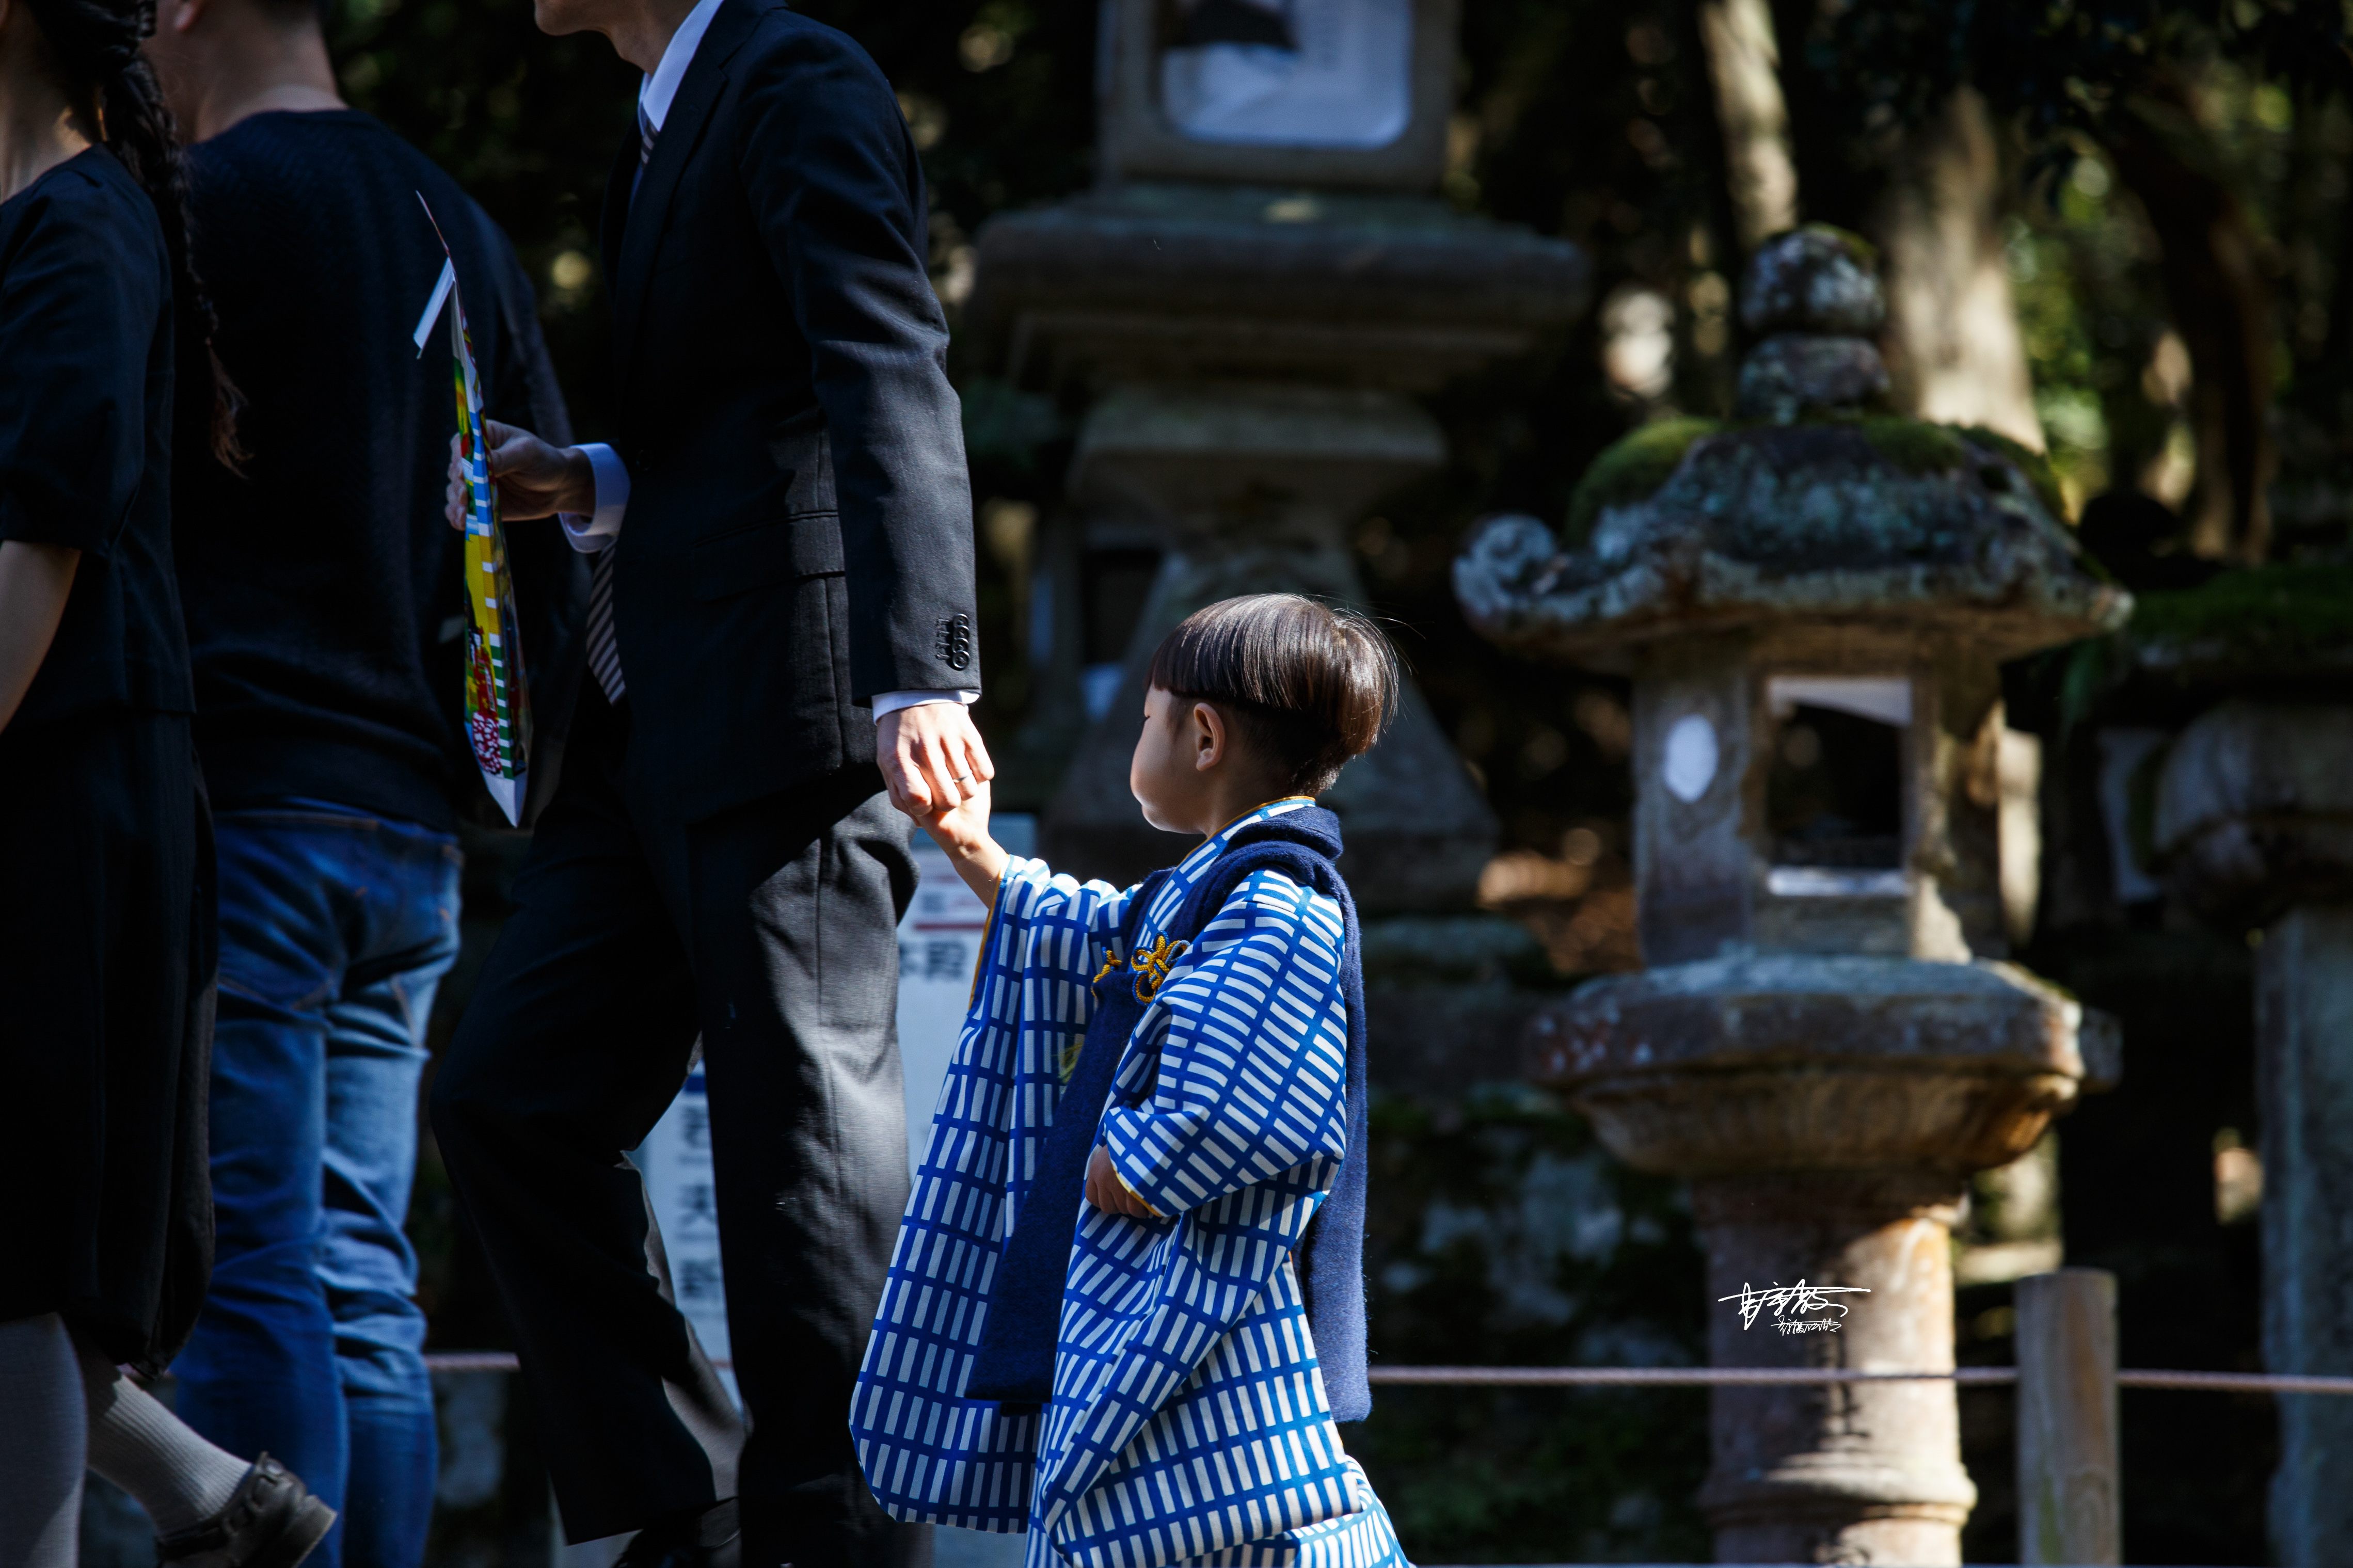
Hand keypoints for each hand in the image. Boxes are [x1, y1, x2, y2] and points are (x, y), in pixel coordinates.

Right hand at [444, 420, 593, 529]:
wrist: (559, 487)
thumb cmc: (543, 461)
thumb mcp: (527, 453)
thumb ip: (503, 458)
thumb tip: (479, 464)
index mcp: (482, 440)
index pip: (460, 446)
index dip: (460, 459)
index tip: (463, 472)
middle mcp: (473, 461)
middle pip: (455, 472)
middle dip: (459, 485)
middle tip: (465, 496)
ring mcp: (475, 484)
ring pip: (455, 493)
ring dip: (457, 504)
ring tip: (464, 514)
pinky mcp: (479, 505)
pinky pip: (462, 512)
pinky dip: (460, 518)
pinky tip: (463, 523)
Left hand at [877, 701, 993, 815]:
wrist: (914, 696)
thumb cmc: (898, 738)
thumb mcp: (887, 764)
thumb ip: (899, 794)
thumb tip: (918, 820)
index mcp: (900, 760)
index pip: (918, 801)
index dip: (922, 809)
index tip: (923, 801)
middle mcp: (925, 751)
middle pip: (947, 800)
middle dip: (946, 804)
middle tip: (942, 792)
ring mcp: (949, 742)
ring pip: (968, 790)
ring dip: (963, 791)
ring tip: (955, 779)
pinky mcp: (970, 735)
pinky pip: (984, 772)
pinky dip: (979, 778)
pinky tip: (968, 769)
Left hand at [1086, 1144, 1156, 1218]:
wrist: (1145, 1134)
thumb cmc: (1132, 1140)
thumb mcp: (1115, 1148)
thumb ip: (1110, 1166)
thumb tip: (1114, 1184)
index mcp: (1096, 1169)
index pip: (1092, 1197)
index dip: (1104, 1200)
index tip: (1116, 1197)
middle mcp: (1103, 1180)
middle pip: (1108, 1207)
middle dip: (1121, 1205)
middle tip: (1133, 1197)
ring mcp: (1117, 1187)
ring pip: (1123, 1210)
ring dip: (1134, 1207)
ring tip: (1144, 1197)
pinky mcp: (1133, 1191)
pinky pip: (1136, 1211)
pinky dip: (1143, 1209)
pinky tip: (1150, 1202)